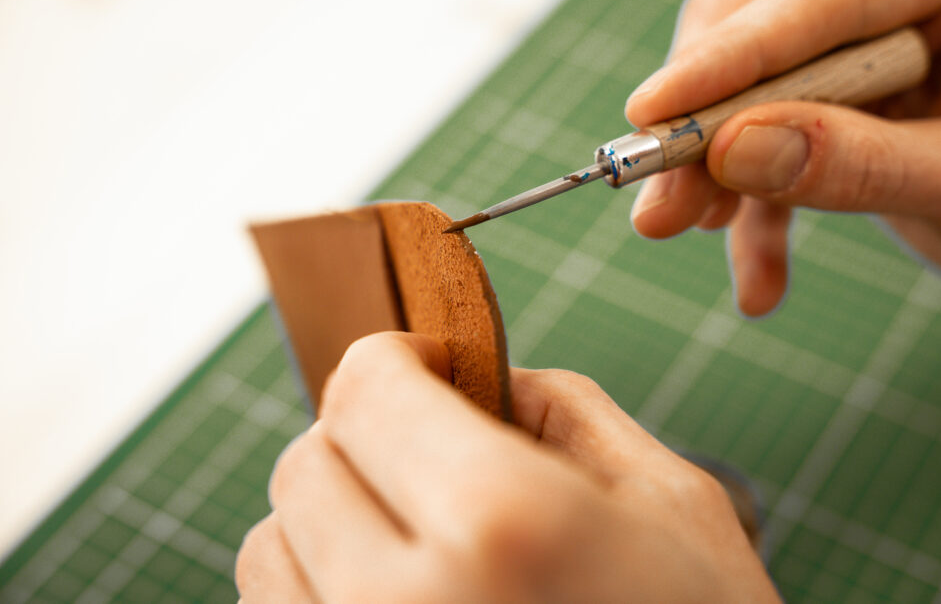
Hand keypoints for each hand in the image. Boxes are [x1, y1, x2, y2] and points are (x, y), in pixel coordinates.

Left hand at [235, 332, 778, 601]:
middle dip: (363, 440)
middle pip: (302, 468)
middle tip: (432, 459)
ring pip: (267, 556)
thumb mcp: (673, 506)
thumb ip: (568, 412)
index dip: (392, 360)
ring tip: (418, 546)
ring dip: (329, 525)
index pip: (364, 389)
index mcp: (499, 524)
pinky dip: (326, 600)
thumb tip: (486, 377)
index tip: (424, 367)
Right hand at [626, 0, 940, 315]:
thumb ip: (861, 162)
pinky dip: (761, 220)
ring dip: (714, 173)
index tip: (651, 110)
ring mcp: (870, 53)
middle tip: (656, 196)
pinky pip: (777, 153)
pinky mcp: (845, 111)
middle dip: (706, 125)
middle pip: (768, 35)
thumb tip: (730, 148)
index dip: (733, 57)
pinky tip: (761, 282)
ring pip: (753, 93)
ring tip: (679, 229)